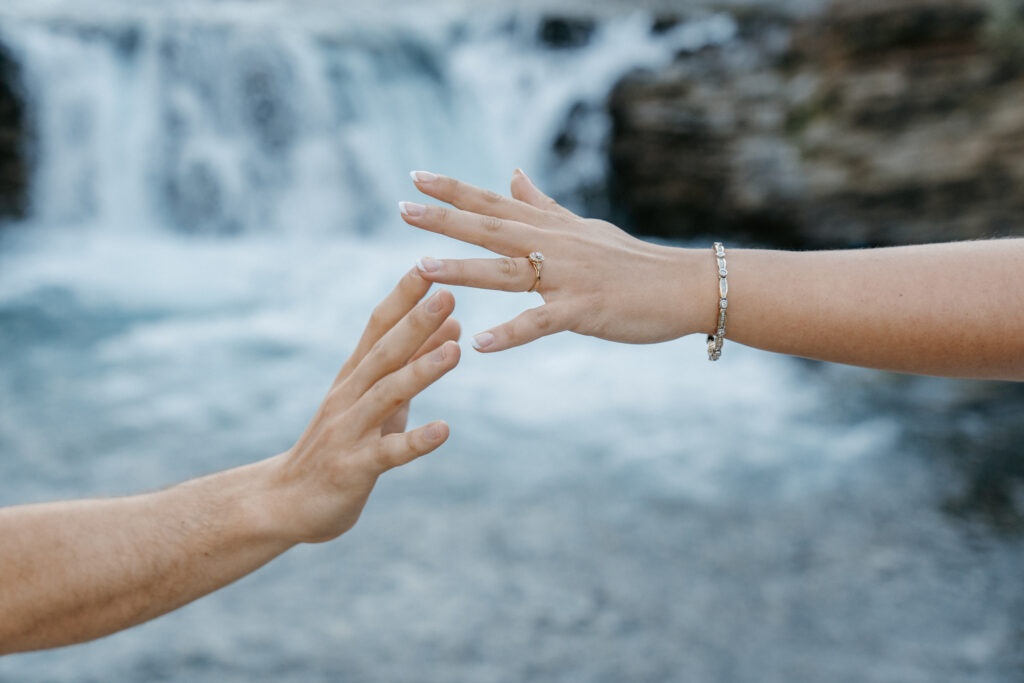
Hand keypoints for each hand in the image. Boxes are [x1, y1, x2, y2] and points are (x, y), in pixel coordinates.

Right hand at [265, 269, 460, 543]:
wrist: (286, 501)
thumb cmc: (342, 443)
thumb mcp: (381, 397)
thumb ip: (416, 360)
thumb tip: (454, 320)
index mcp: (356, 375)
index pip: (378, 326)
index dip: (403, 296)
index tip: (429, 264)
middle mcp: (350, 396)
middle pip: (385, 353)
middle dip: (416, 322)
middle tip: (448, 292)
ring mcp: (350, 431)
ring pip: (387, 396)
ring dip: (420, 372)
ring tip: (454, 351)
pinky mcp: (355, 468)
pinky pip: (389, 453)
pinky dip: (416, 441)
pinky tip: (444, 430)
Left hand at [399, 169, 715, 351]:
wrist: (683, 284)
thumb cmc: (630, 260)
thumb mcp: (581, 226)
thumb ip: (542, 205)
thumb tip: (513, 173)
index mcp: (549, 227)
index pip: (493, 202)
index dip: (453, 189)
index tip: (414, 176)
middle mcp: (553, 245)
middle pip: (490, 228)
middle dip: (443, 219)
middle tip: (400, 208)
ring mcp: (567, 278)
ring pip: (507, 272)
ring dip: (463, 270)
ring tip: (421, 268)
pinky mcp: (584, 310)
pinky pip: (540, 323)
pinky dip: (510, 333)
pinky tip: (479, 343)